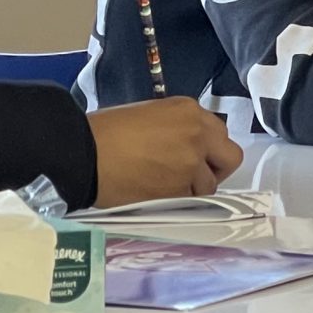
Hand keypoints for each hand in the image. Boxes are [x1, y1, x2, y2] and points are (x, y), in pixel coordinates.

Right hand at [88, 98, 242, 204]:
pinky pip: (190, 202)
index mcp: (189, 110)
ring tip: (162, 186)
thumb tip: (187, 146)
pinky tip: (156, 194)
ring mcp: (191, 164)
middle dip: (215, 169)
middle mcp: (198, 134)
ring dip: (192, 189)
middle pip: (229, 158)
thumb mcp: (149, 116)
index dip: (209, 148)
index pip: (220, 133)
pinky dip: (177, 202)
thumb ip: (177, 129)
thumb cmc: (105, 132)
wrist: (82, 153)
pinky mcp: (179, 190)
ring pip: (209, 185)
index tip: (197, 156)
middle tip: (194, 176)